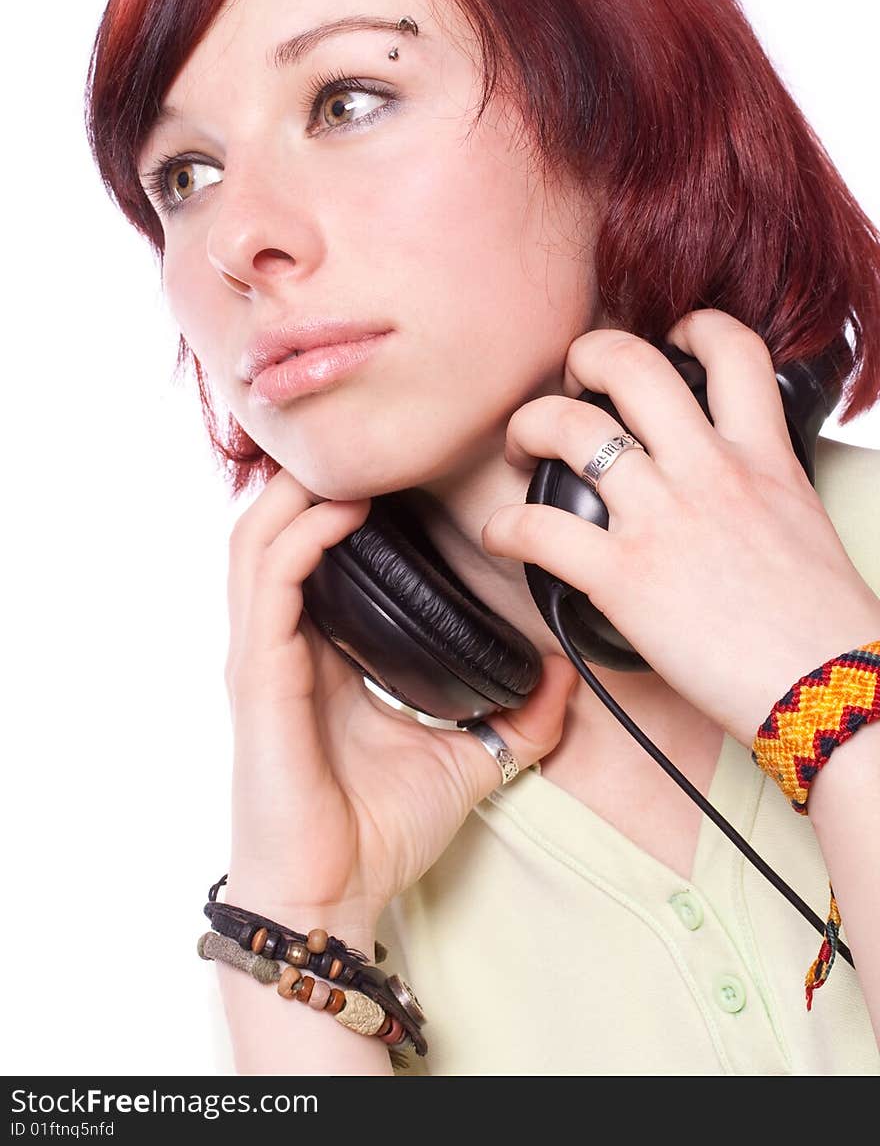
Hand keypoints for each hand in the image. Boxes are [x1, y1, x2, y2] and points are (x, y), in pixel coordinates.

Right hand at [222, 468, 578, 938]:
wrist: (329, 902)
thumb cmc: (376, 834)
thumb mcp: (466, 760)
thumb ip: (515, 718)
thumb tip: (567, 674)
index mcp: (321, 653)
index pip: (317, 552)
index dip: (349, 501)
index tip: (408, 465)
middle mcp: (282, 643)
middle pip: (277, 527)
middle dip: (317, 476)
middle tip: (380, 439)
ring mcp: (262, 656)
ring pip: (256, 538)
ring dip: (301, 490)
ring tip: (357, 458)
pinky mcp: (257, 678)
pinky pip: (267, 583)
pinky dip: (299, 536)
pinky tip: (341, 511)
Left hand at [481, 308, 879, 746]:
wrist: (830, 691)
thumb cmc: (823, 627)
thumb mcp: (803, 524)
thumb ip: (760, 490)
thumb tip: (732, 497)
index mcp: (762, 457)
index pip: (734, 350)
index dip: (695, 324)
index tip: (670, 335)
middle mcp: (709, 471)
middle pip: (631, 364)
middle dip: (585, 354)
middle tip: (572, 380)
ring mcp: (663, 518)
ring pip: (570, 428)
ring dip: (529, 426)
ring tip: (521, 446)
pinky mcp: (624, 576)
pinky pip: (538, 528)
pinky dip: (503, 527)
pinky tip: (500, 535)